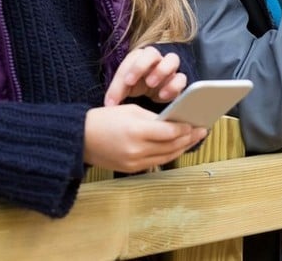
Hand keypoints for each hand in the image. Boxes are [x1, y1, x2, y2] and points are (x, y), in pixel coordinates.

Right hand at [83, 104, 207, 171]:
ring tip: (193, 139)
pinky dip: (168, 154)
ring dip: (182, 148)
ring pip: (166, 156)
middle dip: (189, 138)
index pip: (170, 132)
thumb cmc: (105, 120)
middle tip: (202, 130)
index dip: (186, 129)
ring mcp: (134, 162)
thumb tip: (176, 123)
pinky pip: (156, 162)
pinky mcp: (131, 169)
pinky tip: (177, 147)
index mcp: (137, 131)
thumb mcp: (131, 111)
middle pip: (171, 146)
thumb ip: (154, 118)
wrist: (79, 139)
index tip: (196, 123)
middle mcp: (136, 149)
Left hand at [104, 46, 187, 105]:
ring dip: (162, 71)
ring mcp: (169, 68)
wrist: (150, 95)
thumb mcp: (124, 89)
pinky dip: (173, 86)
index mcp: (138, 57)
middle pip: (152, 52)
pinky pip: (181, 78)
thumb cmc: (136, 87)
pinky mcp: (178, 80)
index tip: (127, 82)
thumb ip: (116, 93)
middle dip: (143, 66)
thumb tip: (109, 105)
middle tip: (137, 81)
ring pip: (172, 59)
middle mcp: (155, 59)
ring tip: (152, 85)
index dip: (130, 68)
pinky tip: (163, 96)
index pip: (134, 58)